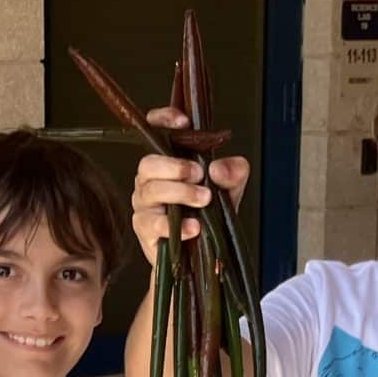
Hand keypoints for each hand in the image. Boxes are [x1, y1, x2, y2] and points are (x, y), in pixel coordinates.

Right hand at [128, 106, 249, 253]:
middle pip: (148, 163)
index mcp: (168, 162)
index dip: (163, 120)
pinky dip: (176, 225)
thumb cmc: (209, 216)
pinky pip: (153, 224)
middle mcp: (150, 180)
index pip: (155, 130)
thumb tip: (218, 169)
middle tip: (200, 174)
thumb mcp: (230, 190)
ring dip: (180, 193)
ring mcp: (145, 205)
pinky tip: (194, 227)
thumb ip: (233, 173)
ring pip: (150, 191)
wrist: (202, 256)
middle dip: (175, 166)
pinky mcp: (144, 230)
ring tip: (204, 199)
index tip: (183, 122)